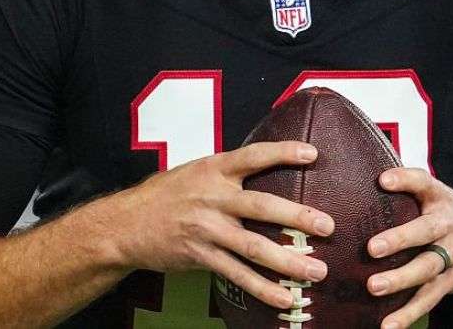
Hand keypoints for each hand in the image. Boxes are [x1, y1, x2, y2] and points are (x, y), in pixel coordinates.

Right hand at [112, 142, 334, 310]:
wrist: (125, 224)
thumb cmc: (164, 195)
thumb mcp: (195, 171)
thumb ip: (228, 172)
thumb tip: (267, 168)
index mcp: (213, 170)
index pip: (253, 156)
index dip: (282, 153)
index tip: (312, 155)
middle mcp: (212, 198)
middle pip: (261, 206)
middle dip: (297, 217)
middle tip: (328, 226)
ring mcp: (207, 229)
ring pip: (253, 247)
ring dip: (288, 261)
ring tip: (317, 271)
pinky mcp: (201, 256)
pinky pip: (236, 275)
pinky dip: (263, 289)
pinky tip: (285, 299)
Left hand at [365, 168, 452, 328]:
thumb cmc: (448, 214)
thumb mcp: (435, 195)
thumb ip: (408, 188)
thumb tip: (367, 177)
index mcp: (441, 200)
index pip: (424, 183)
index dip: (405, 180)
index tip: (383, 180)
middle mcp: (448, 227)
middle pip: (426, 232)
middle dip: (400, 240)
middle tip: (372, 248)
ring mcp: (451, 256)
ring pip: (427, 269)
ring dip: (400, 280)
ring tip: (374, 287)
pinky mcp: (449, 282)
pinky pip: (429, 299)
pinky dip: (408, 314)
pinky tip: (389, 326)